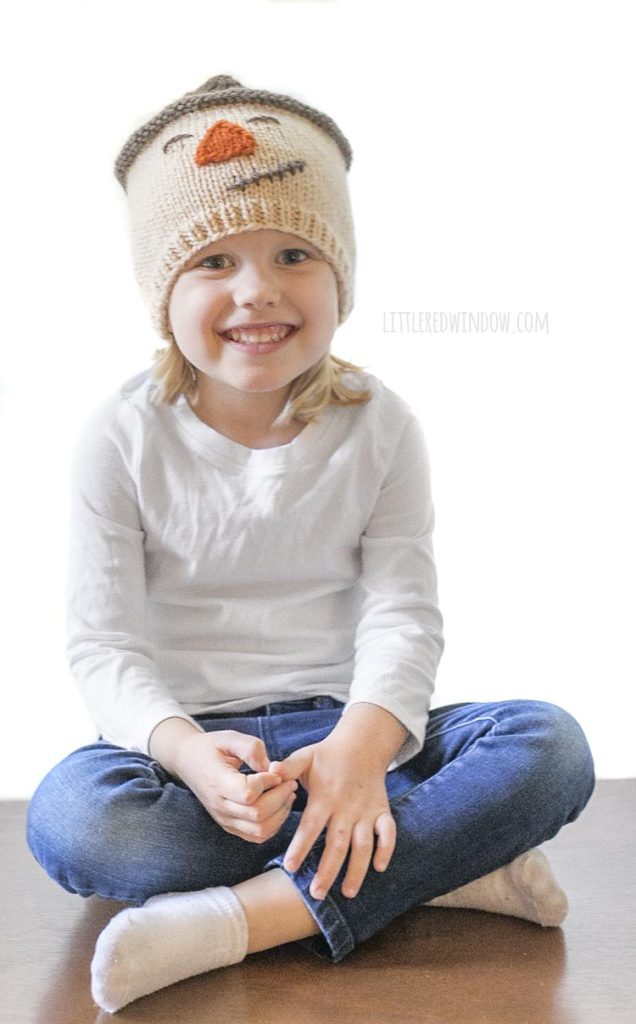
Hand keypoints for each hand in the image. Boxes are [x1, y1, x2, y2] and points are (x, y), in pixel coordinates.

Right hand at [167, 726, 297, 842]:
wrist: (188, 762)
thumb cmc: (211, 747)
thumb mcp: (229, 737)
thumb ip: (251, 748)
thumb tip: (270, 767)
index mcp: (217, 782)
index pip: (247, 793)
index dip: (268, 782)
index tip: (274, 770)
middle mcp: (220, 806)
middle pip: (258, 814)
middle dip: (281, 798)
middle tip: (290, 782)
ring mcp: (224, 819)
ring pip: (260, 830)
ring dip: (281, 813)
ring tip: (288, 793)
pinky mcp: (230, 826)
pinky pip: (257, 836)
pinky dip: (274, 824)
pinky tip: (279, 806)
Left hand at [271, 732, 395, 899]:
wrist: (362, 744)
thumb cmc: (327, 755)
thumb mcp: (305, 756)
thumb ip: (288, 767)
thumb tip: (270, 772)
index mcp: (325, 796)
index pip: (311, 825)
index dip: (300, 846)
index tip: (289, 867)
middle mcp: (346, 807)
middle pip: (338, 842)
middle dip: (328, 870)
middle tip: (316, 894)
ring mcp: (366, 810)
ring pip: (363, 844)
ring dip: (357, 869)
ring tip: (347, 892)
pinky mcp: (382, 810)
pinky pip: (388, 831)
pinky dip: (386, 848)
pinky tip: (379, 867)